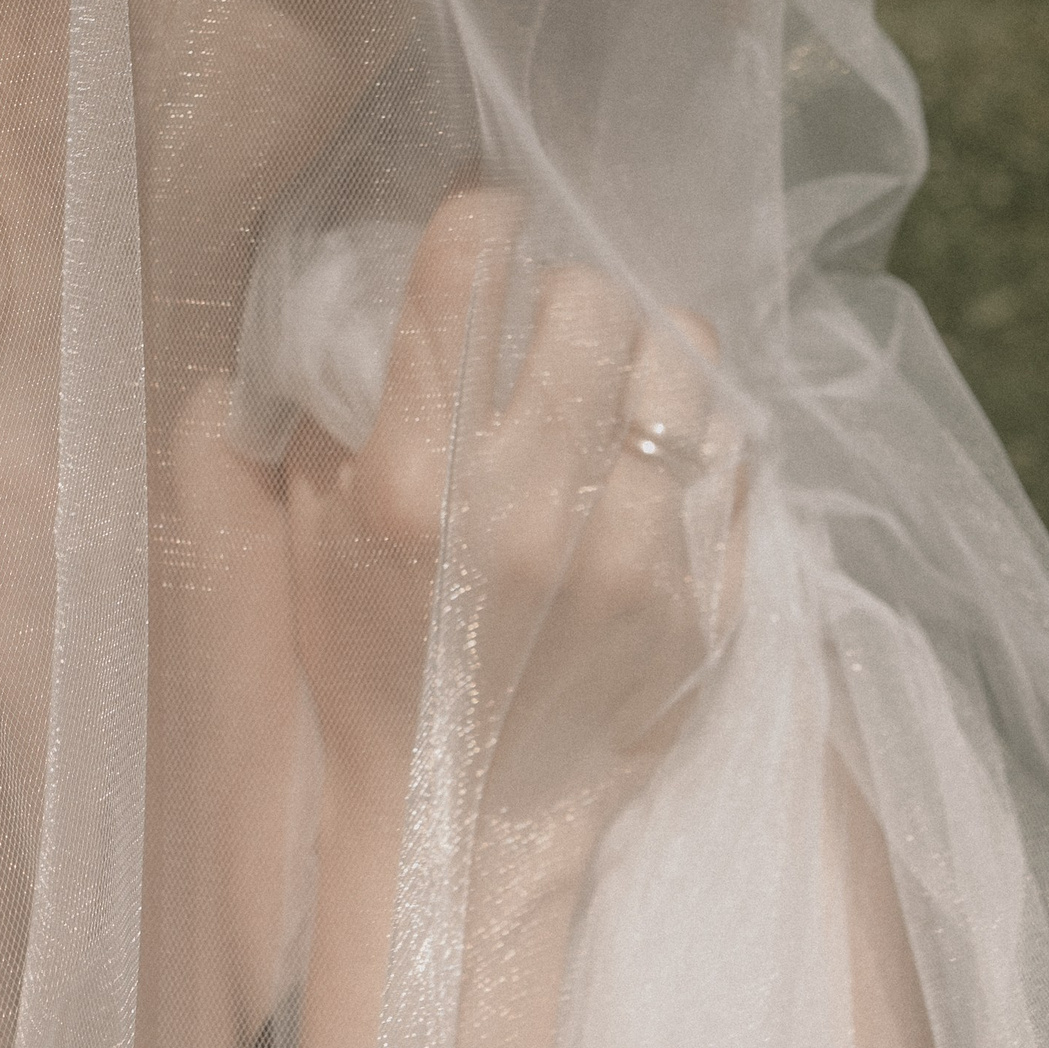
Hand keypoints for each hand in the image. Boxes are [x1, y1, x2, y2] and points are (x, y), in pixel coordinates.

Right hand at [284, 188, 742, 898]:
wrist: (458, 831)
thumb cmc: (367, 664)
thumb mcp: (312, 527)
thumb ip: (328, 403)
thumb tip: (353, 286)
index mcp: (419, 484)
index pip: (467, 277)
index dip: (480, 217)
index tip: (486, 216)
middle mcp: (530, 514)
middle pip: (590, 303)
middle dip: (567, 284)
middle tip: (551, 307)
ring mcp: (631, 564)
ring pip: (682, 368)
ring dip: (649, 343)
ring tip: (623, 358)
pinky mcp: (704, 609)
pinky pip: (736, 460)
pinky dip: (704, 427)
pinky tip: (665, 433)